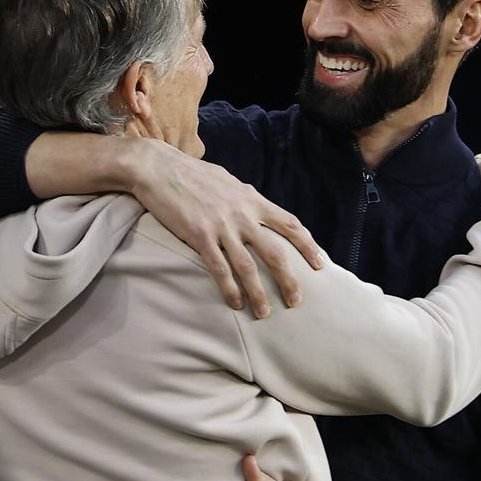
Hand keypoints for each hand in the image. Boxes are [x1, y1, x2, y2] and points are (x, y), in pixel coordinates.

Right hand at [122, 139, 324, 318]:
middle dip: (289, 280)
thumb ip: (246, 199)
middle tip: (296, 301)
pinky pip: (219, 268)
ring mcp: (221, 226)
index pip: (290, 225)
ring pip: (248, 267)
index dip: (308, 246)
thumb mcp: (230, 182)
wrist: (160, 167)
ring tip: (264, 313)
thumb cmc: (194, 174)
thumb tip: (258, 210)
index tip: (320, 264)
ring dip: (258, 293)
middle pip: (276, 253)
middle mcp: (243, 215)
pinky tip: (235, 304)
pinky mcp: (199, 236)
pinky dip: (229, 289)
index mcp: (253, 200)